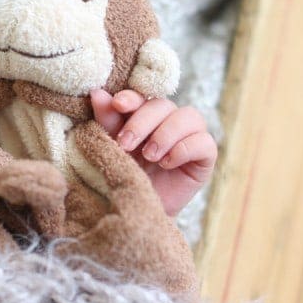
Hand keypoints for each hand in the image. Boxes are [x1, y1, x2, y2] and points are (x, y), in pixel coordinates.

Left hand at [90, 88, 217, 216]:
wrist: (139, 209)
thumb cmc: (126, 175)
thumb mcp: (113, 147)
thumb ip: (107, 120)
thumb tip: (97, 93)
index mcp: (147, 114)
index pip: (144, 96)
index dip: (132, 97)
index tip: (118, 104)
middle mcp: (171, 120)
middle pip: (164, 105)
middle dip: (143, 122)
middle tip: (126, 144)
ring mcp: (191, 136)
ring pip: (189, 116)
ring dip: (166, 133)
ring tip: (149, 156)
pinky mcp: (205, 157)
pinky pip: (204, 142)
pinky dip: (184, 148)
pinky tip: (167, 163)